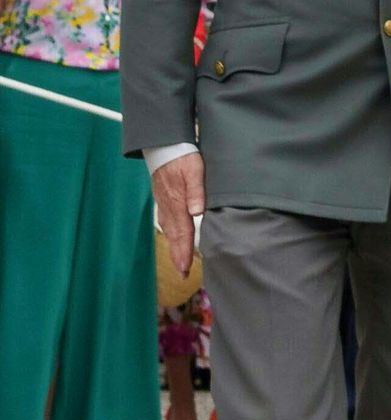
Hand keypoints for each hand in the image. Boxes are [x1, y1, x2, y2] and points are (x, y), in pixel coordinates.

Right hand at [151, 151, 204, 276]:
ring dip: (175, 247)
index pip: (183, 232)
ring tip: (180, 263)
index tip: (185, 268)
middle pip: (175, 236)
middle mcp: (169, 206)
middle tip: (183, 275)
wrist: (164, 145)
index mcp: (177, 202)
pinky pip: (167, 220)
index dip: (184, 251)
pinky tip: (175, 238)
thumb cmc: (183, 157)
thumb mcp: (194, 170)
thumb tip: (197, 212)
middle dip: (178, 256)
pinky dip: (172, 233)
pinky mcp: (164, 198)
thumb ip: (196, 191)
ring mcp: (164, 203)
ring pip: (170, 230)